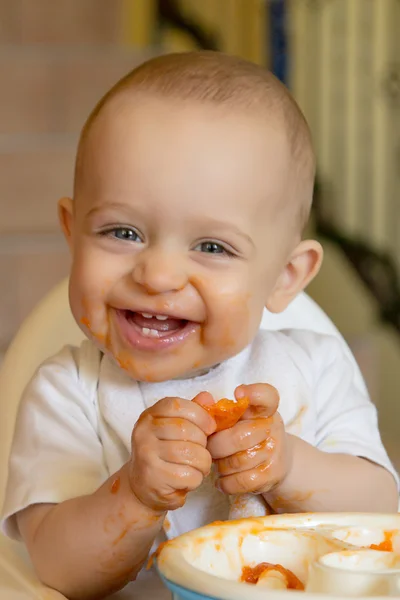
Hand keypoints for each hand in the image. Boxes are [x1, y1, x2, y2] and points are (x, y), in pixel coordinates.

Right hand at [129, 393, 215, 511]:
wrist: (142, 487)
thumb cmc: (164, 454)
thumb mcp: (175, 429)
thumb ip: (191, 412)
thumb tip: (208, 397)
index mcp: (149, 416)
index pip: (178, 406)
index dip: (200, 415)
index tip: (210, 427)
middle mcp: (144, 432)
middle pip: (186, 430)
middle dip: (203, 442)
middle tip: (202, 451)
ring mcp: (146, 455)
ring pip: (191, 454)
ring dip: (203, 462)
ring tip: (198, 466)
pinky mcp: (154, 478)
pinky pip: (189, 475)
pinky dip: (196, 478)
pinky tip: (189, 479)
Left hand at [207, 384, 290, 494]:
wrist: (278, 462)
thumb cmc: (248, 434)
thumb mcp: (238, 418)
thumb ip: (218, 408)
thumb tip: (203, 398)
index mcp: (263, 409)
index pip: (267, 396)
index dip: (254, 393)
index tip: (238, 393)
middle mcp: (272, 428)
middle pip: (238, 437)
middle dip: (216, 446)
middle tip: (209, 448)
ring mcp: (274, 452)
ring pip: (237, 462)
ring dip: (220, 466)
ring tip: (217, 463)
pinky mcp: (272, 475)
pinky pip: (242, 481)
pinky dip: (226, 483)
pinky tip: (222, 480)